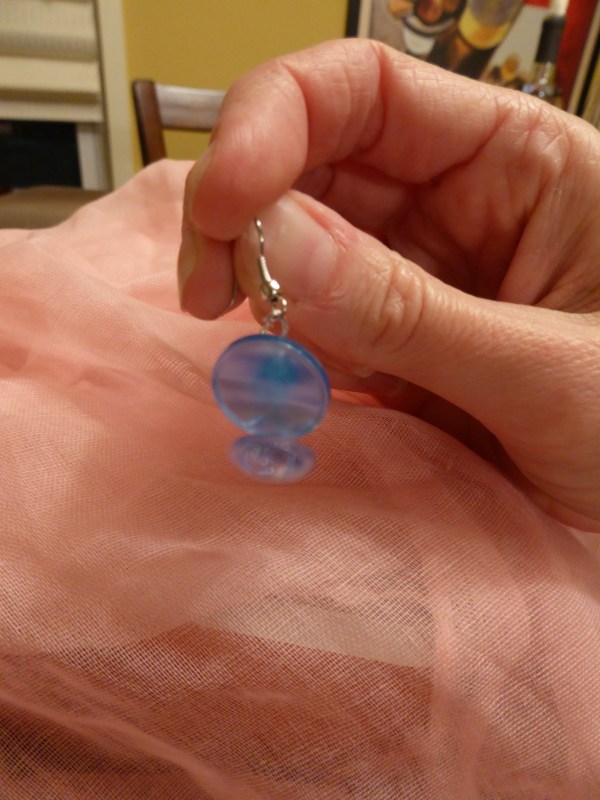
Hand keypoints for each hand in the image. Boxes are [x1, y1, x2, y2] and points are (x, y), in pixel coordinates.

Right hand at [178, 39, 599, 530]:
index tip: (219, 200)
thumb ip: (410, 313)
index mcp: (515, 162)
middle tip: (208, 293)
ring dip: (260, 290)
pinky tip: (298, 385)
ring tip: (271, 354)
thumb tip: (269, 241)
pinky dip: (287, 350)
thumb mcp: (548, 371)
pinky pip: (313, 323)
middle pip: (309, 163)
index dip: (273, 119)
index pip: (368, 91)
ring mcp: (415, 277)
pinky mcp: (392, 343)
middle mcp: (453, 205)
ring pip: (295, 247)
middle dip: (240, 215)